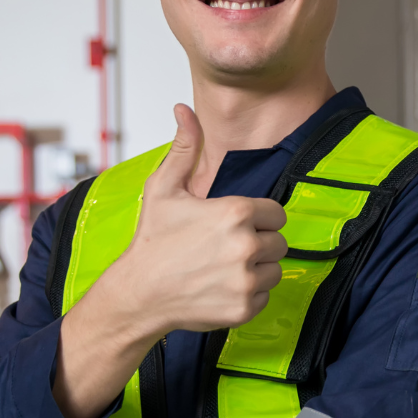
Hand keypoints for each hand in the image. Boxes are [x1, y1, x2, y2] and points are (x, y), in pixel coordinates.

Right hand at [104, 103, 290, 336]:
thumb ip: (184, 147)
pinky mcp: (245, 308)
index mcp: (235, 213)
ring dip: (255, 269)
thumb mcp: (164, 187)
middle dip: (257, 243)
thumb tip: (185, 109)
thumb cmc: (151, 241)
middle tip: (223, 248)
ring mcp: (246, 280)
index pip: (276, 213)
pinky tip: (220, 287)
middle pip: (279, 241)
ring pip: (275, 269)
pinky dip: (248, 295)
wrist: (138, 294)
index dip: (257, 218)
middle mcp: (246, 246)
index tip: (234, 225)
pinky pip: (265, 296)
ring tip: (221, 267)